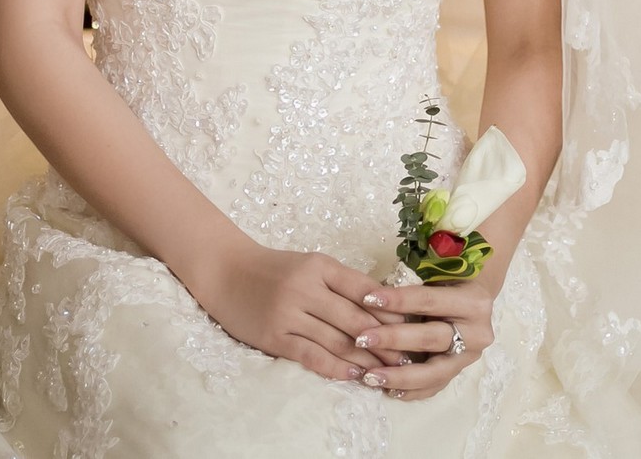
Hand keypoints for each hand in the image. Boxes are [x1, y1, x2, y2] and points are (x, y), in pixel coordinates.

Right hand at [187, 239, 410, 383]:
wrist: (226, 272)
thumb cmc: (275, 269)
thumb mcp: (311, 265)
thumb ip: (341, 282)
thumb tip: (382, 303)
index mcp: (321, 266)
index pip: (364, 289)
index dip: (390, 309)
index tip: (413, 325)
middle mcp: (307, 288)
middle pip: (355, 318)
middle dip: (385, 339)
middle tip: (409, 356)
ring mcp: (290, 314)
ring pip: (336, 340)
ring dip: (366, 358)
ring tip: (389, 371)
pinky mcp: (275, 336)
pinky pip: (311, 355)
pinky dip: (335, 367)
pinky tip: (353, 375)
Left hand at [346, 277, 497, 400]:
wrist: (472, 303)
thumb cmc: (448, 283)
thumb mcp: (436, 275)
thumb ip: (412, 282)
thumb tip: (372, 294)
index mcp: (473, 302)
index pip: (429, 301)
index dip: (398, 300)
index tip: (367, 298)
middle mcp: (477, 333)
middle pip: (431, 338)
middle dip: (393, 339)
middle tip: (362, 339)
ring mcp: (469, 358)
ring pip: (434, 373)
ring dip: (399, 376)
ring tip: (369, 376)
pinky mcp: (458, 374)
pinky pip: (432, 388)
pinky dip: (409, 391)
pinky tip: (386, 389)